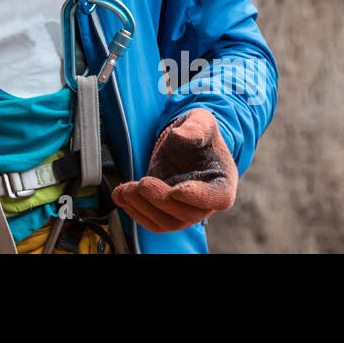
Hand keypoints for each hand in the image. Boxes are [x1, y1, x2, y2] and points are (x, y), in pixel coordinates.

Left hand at [111, 108, 237, 232]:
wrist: (185, 141)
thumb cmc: (199, 133)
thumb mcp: (201, 121)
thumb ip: (196, 127)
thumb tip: (179, 136)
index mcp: (222, 182)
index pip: (218, 198)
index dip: (199, 197)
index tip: (177, 190)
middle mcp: (205, 202)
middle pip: (189, 214)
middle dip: (162, 200)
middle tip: (143, 183)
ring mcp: (185, 209)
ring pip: (167, 222)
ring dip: (144, 208)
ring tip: (126, 189)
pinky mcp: (165, 211)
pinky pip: (152, 221)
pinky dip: (135, 211)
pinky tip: (121, 195)